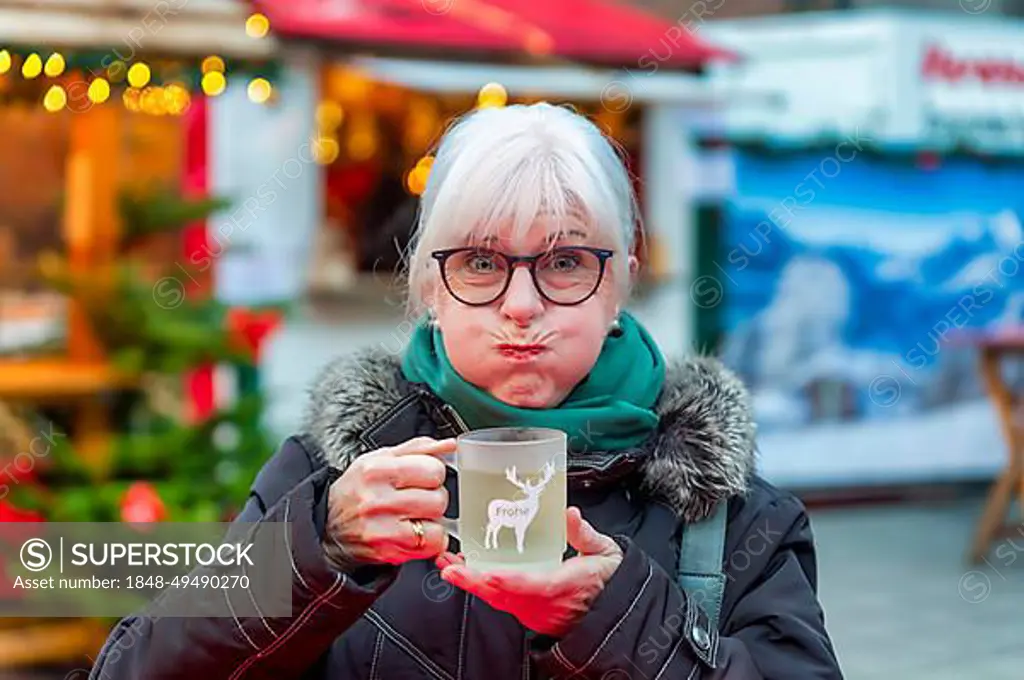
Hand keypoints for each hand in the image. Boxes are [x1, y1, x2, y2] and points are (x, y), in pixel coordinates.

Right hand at [324, 436, 454, 566]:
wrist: (328, 526)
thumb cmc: (356, 490)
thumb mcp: (379, 459)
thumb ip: (417, 449)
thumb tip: (449, 445)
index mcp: (376, 470)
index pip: (434, 469)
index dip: (434, 473)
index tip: (424, 477)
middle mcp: (377, 500)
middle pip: (438, 498)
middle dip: (434, 497)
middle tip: (418, 498)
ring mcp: (382, 529)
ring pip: (438, 525)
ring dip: (432, 521)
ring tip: (414, 516)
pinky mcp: (388, 552)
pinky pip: (432, 546)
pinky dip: (430, 541)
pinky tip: (415, 532)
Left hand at [436, 507, 623, 636]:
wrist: (615, 613)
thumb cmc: (609, 581)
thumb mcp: (604, 552)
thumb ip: (584, 533)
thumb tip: (569, 513)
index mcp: (565, 587)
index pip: (532, 585)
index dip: (507, 580)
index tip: (486, 573)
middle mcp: (547, 605)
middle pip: (505, 595)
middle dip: (474, 581)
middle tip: (450, 567)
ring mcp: (537, 613)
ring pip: (500, 601)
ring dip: (472, 584)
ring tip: (449, 566)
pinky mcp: (532, 614)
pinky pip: (503, 603)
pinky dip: (484, 589)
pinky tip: (469, 574)